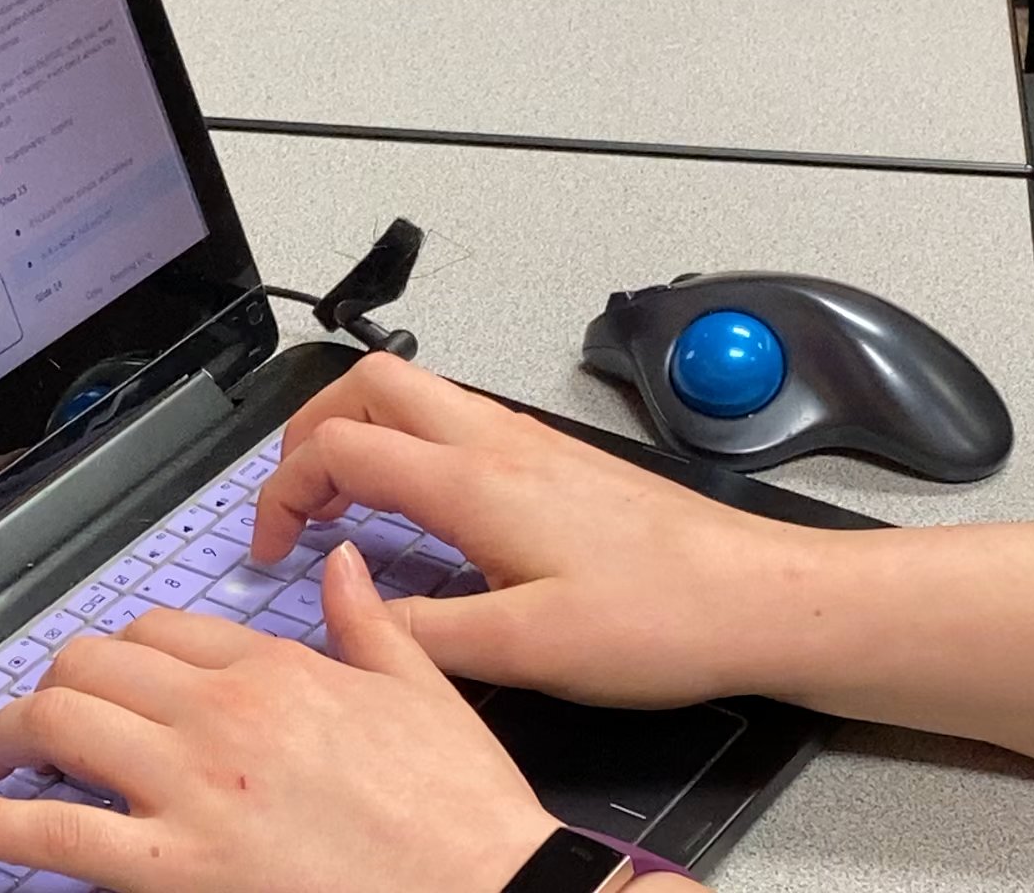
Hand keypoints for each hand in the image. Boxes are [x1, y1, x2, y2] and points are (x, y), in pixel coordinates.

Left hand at [0, 542, 561, 891]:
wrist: (493, 892)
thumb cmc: (465, 812)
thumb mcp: (425, 693)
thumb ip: (368, 621)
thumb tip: (338, 564)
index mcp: (279, 668)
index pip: (164, 630)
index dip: (125, 655)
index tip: (115, 678)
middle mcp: (223, 714)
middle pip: (97, 663)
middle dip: (57, 686)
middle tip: (44, 721)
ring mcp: (192, 789)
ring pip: (62, 722)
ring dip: (9, 735)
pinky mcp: (175, 867)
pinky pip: (50, 832)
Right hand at [251, 353, 811, 707]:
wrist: (758, 597)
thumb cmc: (660, 618)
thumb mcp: (523, 650)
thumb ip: (420, 632)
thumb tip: (351, 611)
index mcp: (472, 482)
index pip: (338, 448)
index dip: (283, 492)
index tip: (274, 545)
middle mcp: (495, 442)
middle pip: (365, 384)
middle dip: (308, 430)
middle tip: (294, 496)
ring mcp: (527, 441)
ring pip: (412, 391)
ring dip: (358, 429)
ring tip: (342, 497)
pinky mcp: (553, 457)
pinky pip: (453, 420)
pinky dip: (406, 444)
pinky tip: (419, 506)